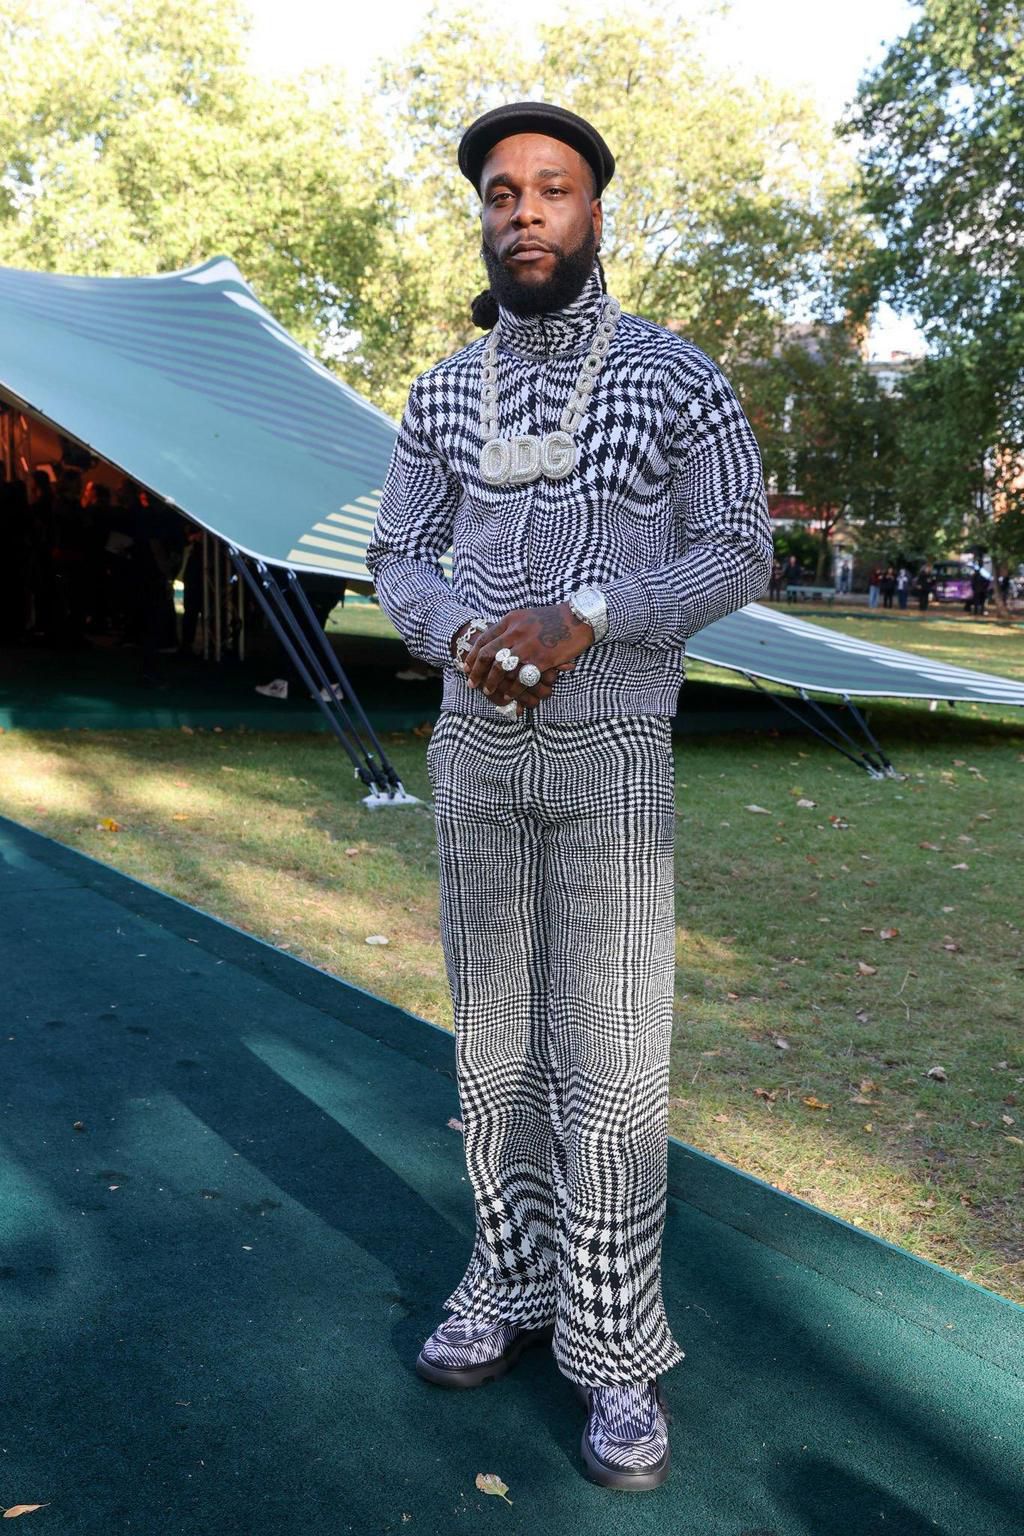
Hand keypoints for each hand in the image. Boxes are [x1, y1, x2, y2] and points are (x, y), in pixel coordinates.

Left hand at [464, 603, 593, 712]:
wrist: (579, 618)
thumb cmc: (555, 618)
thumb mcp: (527, 617)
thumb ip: (511, 628)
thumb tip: (496, 642)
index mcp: (511, 620)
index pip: (484, 639)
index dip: (473, 655)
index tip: (466, 666)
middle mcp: (515, 631)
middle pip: (488, 654)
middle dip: (476, 671)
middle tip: (472, 683)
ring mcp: (527, 646)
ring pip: (501, 668)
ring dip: (492, 682)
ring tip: (488, 692)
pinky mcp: (540, 659)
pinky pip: (520, 678)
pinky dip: (513, 689)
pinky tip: (509, 696)